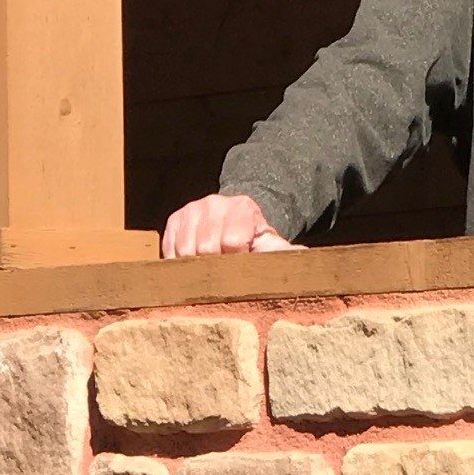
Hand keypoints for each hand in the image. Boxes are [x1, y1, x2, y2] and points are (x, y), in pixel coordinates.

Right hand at [160, 193, 301, 258]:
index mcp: (242, 207)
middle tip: (221, 270)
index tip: (240, 264)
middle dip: (213, 266)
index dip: (235, 260)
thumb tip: (305, 259)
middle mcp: (214, 203)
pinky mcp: (174, 220)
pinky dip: (177, 264)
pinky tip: (191, 264)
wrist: (233, 216)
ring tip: (208, 268)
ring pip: (184, 252)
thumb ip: (284, 252)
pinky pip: (168, 251)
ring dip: (194, 267)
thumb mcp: (270, 241)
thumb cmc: (252, 235)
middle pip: (205, 249)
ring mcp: (192, 210)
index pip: (232, 242)